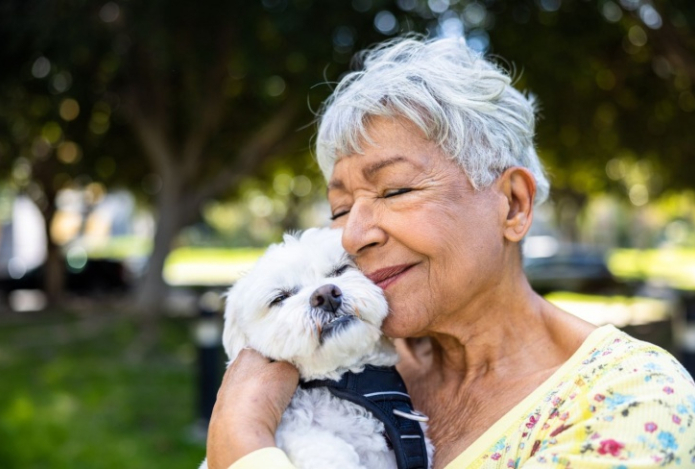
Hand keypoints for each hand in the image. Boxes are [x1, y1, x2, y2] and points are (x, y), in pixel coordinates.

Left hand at [206, 349, 298, 468]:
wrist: (238, 431)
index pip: (267, 349)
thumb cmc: (263, 395)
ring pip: (250, 388)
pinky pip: (244, 405)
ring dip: (261, 394)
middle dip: (270, 376)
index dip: (280, 358)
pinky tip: (259, 416)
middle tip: (285, 386)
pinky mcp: (223, 412)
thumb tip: (288, 369)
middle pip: (258, 369)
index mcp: (246, 354)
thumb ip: (290, 364)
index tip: (290, 368)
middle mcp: (232, 370)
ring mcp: (225, 392)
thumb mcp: (288, 371)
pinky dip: (252, 409)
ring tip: (273, 405)